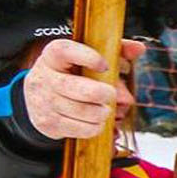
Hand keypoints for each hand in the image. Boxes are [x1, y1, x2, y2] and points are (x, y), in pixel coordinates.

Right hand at [21, 38, 139, 140]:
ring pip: (84, 111)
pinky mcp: (49, 123)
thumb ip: (114, 50)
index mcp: (53, 56)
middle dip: (103, 93)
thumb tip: (139, 48)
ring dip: (102, 112)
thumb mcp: (86, 57)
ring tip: (104, 108)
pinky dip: (96, 127)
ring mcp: (44, 102)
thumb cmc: (70, 73)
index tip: (104, 65)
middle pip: (80, 89)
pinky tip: (96, 120)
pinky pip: (82, 129)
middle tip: (111, 93)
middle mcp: (45, 78)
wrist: (37, 95)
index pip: (66, 51)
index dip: (88, 57)